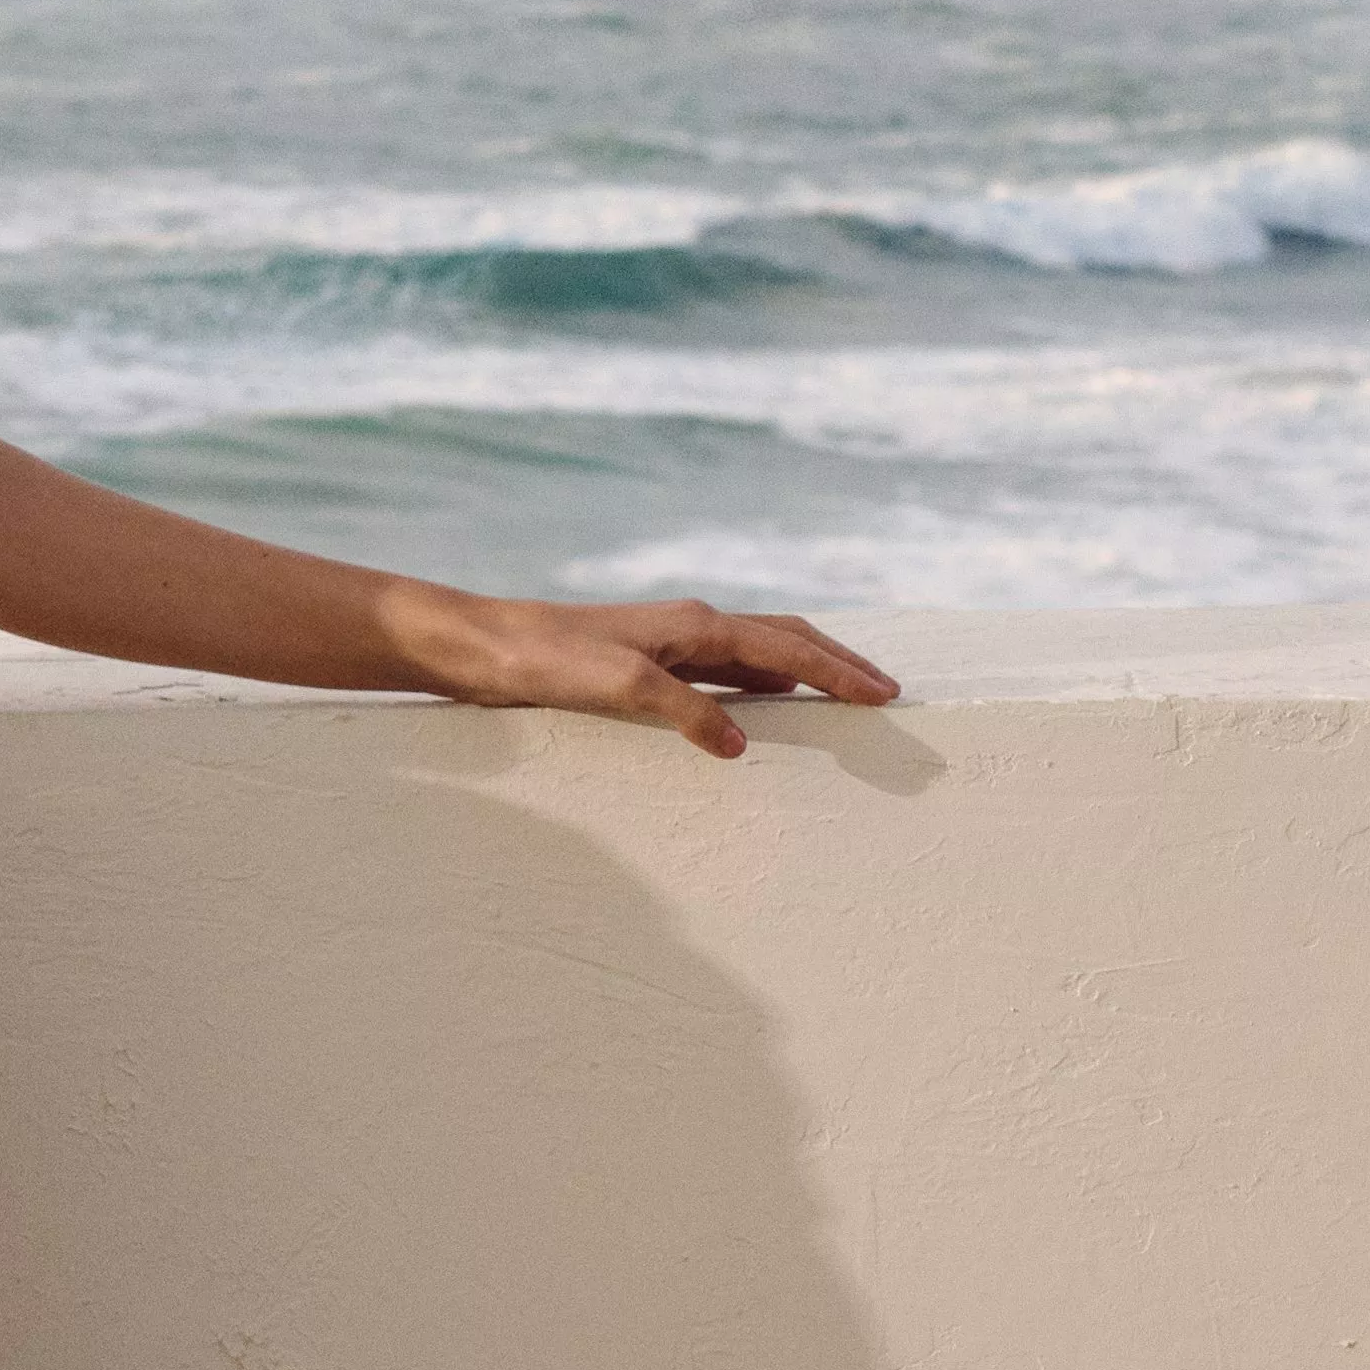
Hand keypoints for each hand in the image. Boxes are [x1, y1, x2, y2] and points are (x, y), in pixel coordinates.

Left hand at [389, 586, 899, 758]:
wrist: (484, 646)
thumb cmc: (548, 660)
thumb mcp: (622, 687)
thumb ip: (685, 711)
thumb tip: (741, 743)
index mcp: (695, 626)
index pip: (788, 647)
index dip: (838, 671)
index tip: (885, 694)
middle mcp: (689, 627)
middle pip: (783, 638)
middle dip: (836, 663)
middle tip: (883, 691)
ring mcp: (668, 644)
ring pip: (755, 652)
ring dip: (801, 671)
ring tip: (838, 694)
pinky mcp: (644, 665)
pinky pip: (722, 671)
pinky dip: (758, 684)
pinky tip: (759, 705)